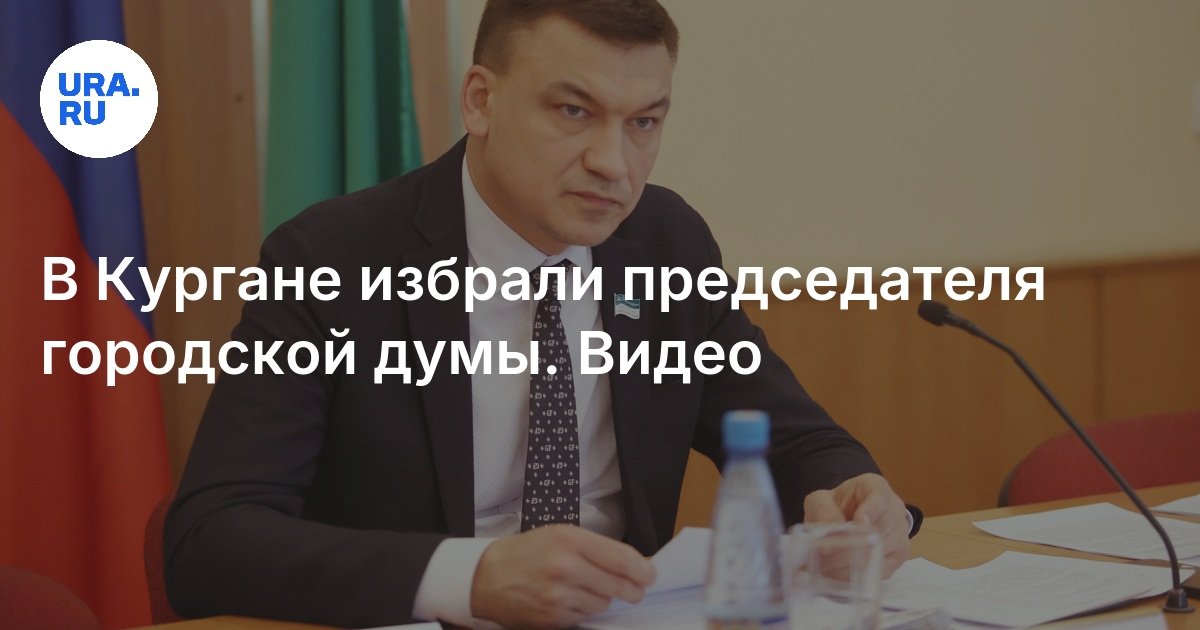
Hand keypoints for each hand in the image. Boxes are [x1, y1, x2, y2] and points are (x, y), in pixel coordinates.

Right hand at [470, 524, 655, 628]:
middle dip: (632, 589)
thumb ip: (595, 548)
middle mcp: (564, 567)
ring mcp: (558, 596)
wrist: (486, 577)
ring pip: (604, 604)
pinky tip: (571, 599)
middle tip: (635, 589)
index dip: (642, 569)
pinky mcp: (552, 618)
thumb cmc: (525, 553)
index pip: (621, 558)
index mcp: (569, 540)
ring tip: (587, 589)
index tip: (650, 574)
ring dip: (603, 599)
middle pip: (619, 585)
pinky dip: (584, 610)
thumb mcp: (560, 535)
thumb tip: (632, 564)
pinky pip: (585, 617)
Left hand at [802, 473, 910, 576]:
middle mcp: (894, 509)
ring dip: (852, 562)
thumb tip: (830, 541)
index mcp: (876, 488)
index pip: (879, 498)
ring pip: (882, 552)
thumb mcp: (820, 501)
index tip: (857, 522)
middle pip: (881, 530)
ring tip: (827, 565)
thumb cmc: (834, 506)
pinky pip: (883, 569)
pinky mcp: (898, 556)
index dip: (870, 511)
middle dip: (851, 545)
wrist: (843, 516)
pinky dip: (860, 573)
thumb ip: (823, 513)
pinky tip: (840, 572)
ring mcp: (901, 533)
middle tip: (826, 554)